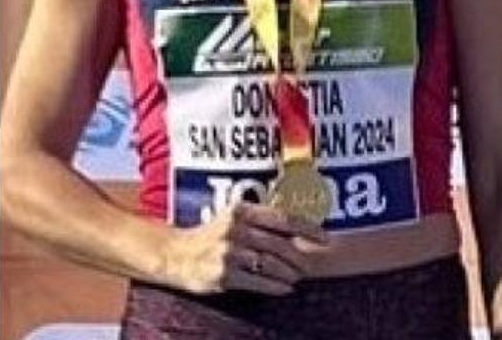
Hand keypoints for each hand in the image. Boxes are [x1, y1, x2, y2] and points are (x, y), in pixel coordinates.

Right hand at [156, 203, 328, 295]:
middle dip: (299, 258)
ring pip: (272, 265)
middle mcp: (235, 229)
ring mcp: (229, 253)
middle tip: (308, 266)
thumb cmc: (210, 236)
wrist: (175, 255)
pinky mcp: (224, 275)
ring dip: (289, 274)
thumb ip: (259, 220)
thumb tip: (297, 229)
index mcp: (240, 211)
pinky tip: (285, 289)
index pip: (282, 217)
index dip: (307, 228)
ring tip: (296, 277)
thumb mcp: (232, 219)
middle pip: (280, 244)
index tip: (326, 238)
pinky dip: (277, 287)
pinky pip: (259, 283)